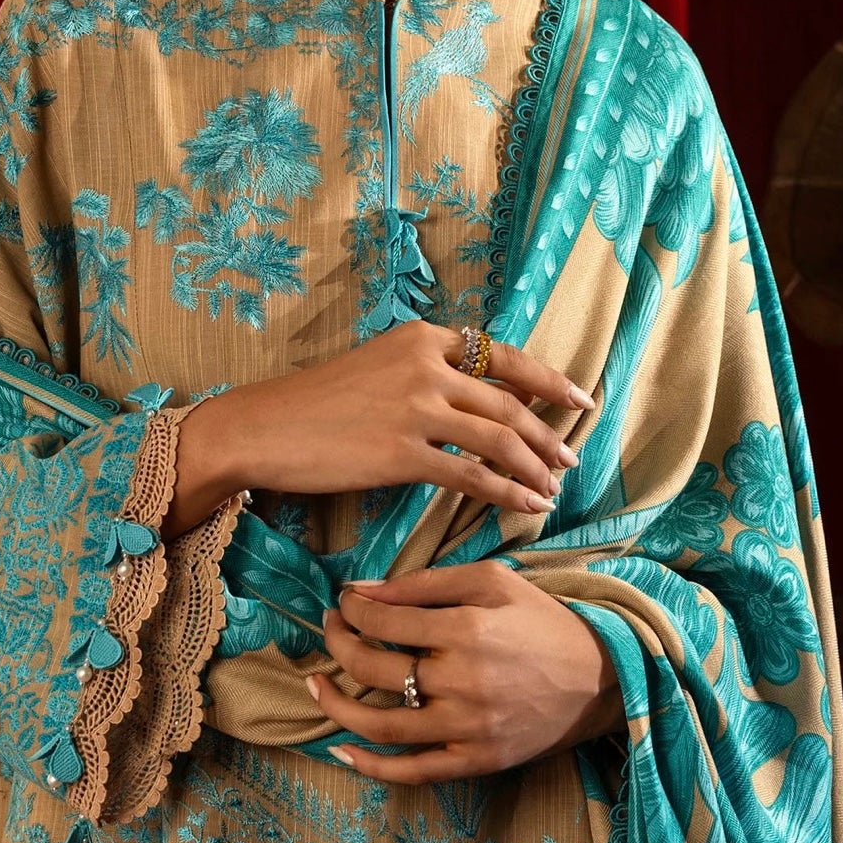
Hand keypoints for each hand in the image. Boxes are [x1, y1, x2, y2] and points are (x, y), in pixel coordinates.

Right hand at [204, 320, 595, 519]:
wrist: (264, 427)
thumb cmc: (315, 404)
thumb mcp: (377, 367)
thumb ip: (425, 374)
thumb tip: (472, 402)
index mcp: (422, 337)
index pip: (502, 356)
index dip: (547, 380)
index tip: (579, 398)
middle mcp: (425, 364)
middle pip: (507, 401)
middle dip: (546, 433)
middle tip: (569, 459)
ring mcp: (415, 407)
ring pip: (498, 437)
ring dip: (533, 465)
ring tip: (551, 487)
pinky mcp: (402, 451)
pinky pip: (471, 474)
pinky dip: (505, 491)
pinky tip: (524, 504)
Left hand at [304, 559, 625, 783]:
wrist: (602, 677)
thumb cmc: (543, 621)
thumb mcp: (491, 581)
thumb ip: (424, 583)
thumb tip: (363, 589)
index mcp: (466, 629)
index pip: (382, 620)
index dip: (352, 610)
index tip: (344, 602)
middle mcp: (461, 681)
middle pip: (372, 667)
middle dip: (338, 643)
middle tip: (329, 629)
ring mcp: (467, 727)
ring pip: (380, 723)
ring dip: (336, 704)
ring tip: (316, 683)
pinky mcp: (476, 760)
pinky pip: (412, 771)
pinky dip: (371, 766)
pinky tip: (341, 749)